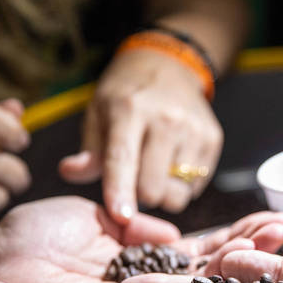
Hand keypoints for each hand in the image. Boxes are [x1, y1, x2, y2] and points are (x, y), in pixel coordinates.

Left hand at [0, 196, 282, 282]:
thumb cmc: (30, 234)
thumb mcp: (92, 212)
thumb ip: (133, 223)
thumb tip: (170, 229)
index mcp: (139, 258)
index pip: (196, 247)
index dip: (232, 233)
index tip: (266, 217)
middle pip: (209, 267)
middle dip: (250, 245)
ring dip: (241, 263)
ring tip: (278, 238)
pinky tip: (237, 269)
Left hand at [59, 50, 222, 222]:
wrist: (168, 65)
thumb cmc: (126, 95)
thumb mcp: (98, 113)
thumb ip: (88, 150)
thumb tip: (70, 172)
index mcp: (129, 110)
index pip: (123, 159)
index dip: (120, 191)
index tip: (122, 217)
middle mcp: (166, 119)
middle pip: (152, 187)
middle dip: (139, 196)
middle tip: (133, 179)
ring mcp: (193, 129)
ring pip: (177, 193)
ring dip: (162, 194)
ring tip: (154, 171)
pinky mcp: (212, 139)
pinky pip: (195, 187)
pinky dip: (181, 186)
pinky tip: (173, 163)